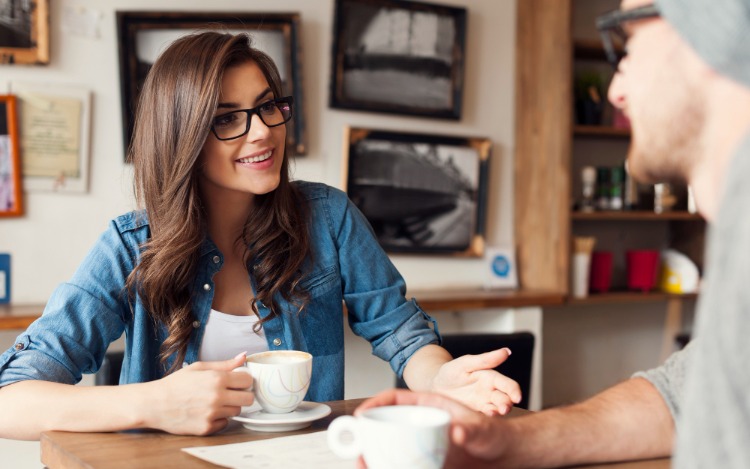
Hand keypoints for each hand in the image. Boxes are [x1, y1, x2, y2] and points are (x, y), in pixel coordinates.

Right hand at [143, 352, 254, 434]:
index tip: (237, 381)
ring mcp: (212, 414)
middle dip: (242, 395)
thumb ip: (224, 364)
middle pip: (248, 399)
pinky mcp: (207, 428)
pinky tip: (206, 412)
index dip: (243, 380)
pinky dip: (219, 419)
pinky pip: (224, 423)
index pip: (248, 380)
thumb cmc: (175, 384)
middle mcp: (217, 397)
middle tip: (230, 393)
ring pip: (237, 411)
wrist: (154, 404)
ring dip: (229, 407)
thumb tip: (244, 357)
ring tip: (213, 402)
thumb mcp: (199, 367)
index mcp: (217, 379)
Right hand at [356, 389, 509, 468]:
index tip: (362, 414)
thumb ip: (472, 430)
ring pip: (389, 446)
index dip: (375, 403)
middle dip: (367, 435)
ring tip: (365, 465)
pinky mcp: (424, 461)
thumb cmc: (493, 436)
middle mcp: (421, 423)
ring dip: (374, 455)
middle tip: (358, 449)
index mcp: (429, 405)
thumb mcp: (483, 430)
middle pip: (386, 423)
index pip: (395, 399)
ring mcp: (421, 442)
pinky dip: (389, 467)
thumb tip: (457, 432)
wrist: (502, 456)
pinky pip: (401, 463)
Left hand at [431, 348, 520, 415]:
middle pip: (505, 398)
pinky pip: (485, 415)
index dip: (514, 390)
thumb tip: (507, 351)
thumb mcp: (466, 363)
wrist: (435, 386)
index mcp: (490, 377)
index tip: (517, 397)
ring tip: (497, 412)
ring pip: (497, 408)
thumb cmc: (451, 372)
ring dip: (500, 411)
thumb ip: (485, 359)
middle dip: (507, 403)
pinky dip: (489, 415)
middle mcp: (490, 390)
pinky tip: (488, 414)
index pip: (507, 384)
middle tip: (505, 408)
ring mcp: (483, 402)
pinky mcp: (475, 412)